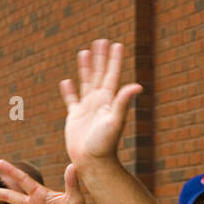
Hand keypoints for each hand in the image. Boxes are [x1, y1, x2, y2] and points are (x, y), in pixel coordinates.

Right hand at [60, 40, 141, 165]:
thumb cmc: (105, 145)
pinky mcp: (75, 118)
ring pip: (85, 83)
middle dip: (100, 58)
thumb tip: (137, 85)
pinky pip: (71, 100)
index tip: (116, 44)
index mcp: (108, 100)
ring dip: (85, 68)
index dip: (114, 60)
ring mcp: (86, 109)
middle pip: (99, 74)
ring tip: (84, 52)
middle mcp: (98, 102)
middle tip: (101, 41)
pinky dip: (68, 91)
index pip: (112, 75)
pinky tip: (66, 82)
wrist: (92, 162)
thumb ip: (123, 102)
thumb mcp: (115, 121)